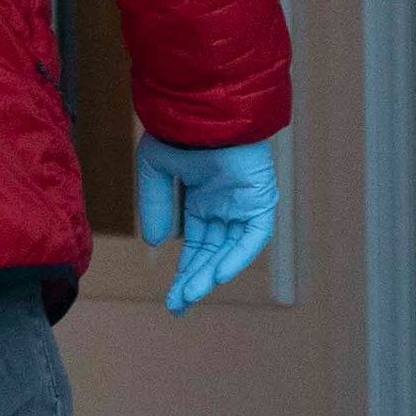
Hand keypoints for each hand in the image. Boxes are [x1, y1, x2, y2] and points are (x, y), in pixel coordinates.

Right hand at [136, 135, 280, 314]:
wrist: (203, 108)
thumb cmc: (179, 130)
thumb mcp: (156, 170)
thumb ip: (156, 206)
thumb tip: (158, 244)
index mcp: (203, 200)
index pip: (197, 246)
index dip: (185, 272)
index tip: (173, 298)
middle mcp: (225, 207)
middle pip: (212, 254)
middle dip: (194, 281)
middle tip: (177, 306)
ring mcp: (243, 205)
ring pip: (230, 250)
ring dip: (210, 274)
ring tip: (189, 295)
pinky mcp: (259, 201)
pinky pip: (252, 236)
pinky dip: (237, 256)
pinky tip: (216, 274)